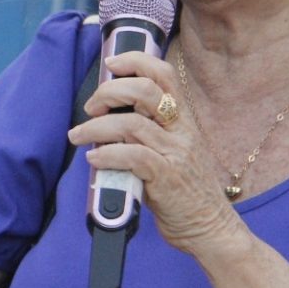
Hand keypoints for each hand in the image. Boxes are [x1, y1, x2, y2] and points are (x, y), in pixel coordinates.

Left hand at [67, 50, 241, 254]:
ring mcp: (175, 154)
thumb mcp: (173, 150)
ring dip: (96, 128)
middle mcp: (181, 131)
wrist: (210, 227)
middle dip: (109, 92)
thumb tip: (107, 117)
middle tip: (91, 108)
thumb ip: (149, 131)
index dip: (136, 61)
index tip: (111, 64)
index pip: (164, 74)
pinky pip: (133, 157)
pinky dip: (108, 154)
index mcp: (183, 119)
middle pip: (145, 91)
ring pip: (131, 124)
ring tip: (78, 136)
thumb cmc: (185, 188)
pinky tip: (94, 159)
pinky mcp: (167, 179)